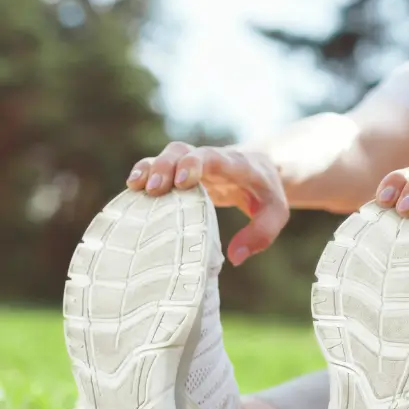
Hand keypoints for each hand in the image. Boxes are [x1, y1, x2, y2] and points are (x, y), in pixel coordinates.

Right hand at [125, 142, 289, 265]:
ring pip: (168, 154)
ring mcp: (194, 163)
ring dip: (150, 167)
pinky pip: (159, 166)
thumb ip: (261, 234)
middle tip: (154, 189)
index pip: (214, 157)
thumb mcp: (276, 213)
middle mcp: (211, 159)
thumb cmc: (266, 193)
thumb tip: (235, 258)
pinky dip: (144, 173)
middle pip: (184, 150)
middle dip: (166, 166)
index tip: (182, 181)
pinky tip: (131, 189)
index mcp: (236, 165)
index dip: (196, 165)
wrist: (261, 169)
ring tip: (135, 186)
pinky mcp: (182, 171)